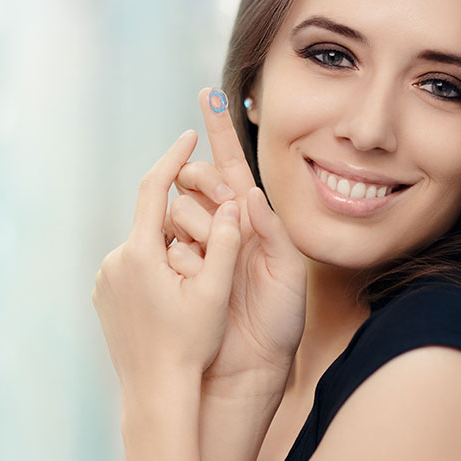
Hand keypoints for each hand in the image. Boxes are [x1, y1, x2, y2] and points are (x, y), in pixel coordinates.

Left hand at [92, 130, 243, 397]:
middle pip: (151, 218)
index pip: (154, 186)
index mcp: (141, 252)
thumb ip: (227, 242)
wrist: (156, 392)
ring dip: (168, 244)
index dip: (173, 158)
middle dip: (181, 216)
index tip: (189, 135)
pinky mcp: (103, 296)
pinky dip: (153, 266)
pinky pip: (131, 265)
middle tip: (210, 231)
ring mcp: (104, 279)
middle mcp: (115, 260)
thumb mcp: (215, 291)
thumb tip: (236, 199)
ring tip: (195, 275)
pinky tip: (173, 294)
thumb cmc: (191, 344)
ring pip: (143, 244)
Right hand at [165, 88, 306, 388]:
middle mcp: (222, 228)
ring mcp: (198, 249)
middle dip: (208, 186)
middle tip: (230, 210)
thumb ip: (271, 231)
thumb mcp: (287, 271)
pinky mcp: (179, 272)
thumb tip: (248, 194)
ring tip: (226, 257)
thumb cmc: (278, 320)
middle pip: (199, 183)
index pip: (234, 166)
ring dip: (202, 228)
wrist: (253, 367)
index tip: (209, 93)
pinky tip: (202, 276)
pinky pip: (172, 247)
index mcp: (252, 220)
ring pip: (182, 213)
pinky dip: (188, 255)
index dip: (220, 131)